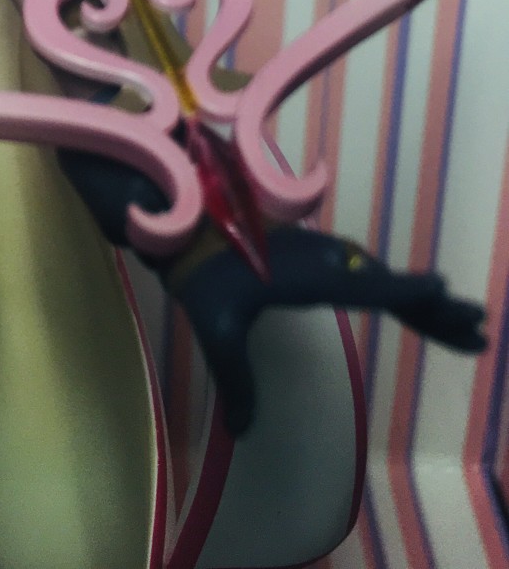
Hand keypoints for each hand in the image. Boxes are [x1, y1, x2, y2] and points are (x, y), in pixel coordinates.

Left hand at [58, 149, 484, 435]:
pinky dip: (392, 285)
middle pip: (386, 283)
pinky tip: (406, 299)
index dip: (404, 290)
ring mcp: (317, 251)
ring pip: (378, 275)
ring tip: (458, 318)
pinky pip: (363, 269)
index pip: (364, 286)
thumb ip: (234, 379)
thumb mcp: (214, 329)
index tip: (443, 289)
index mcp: (304, 276)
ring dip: (417, 296)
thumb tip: (241, 434)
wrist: (180, 224)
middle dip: (433, 305)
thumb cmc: (197, 274)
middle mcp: (319, 259)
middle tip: (480, 326)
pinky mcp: (311, 251)